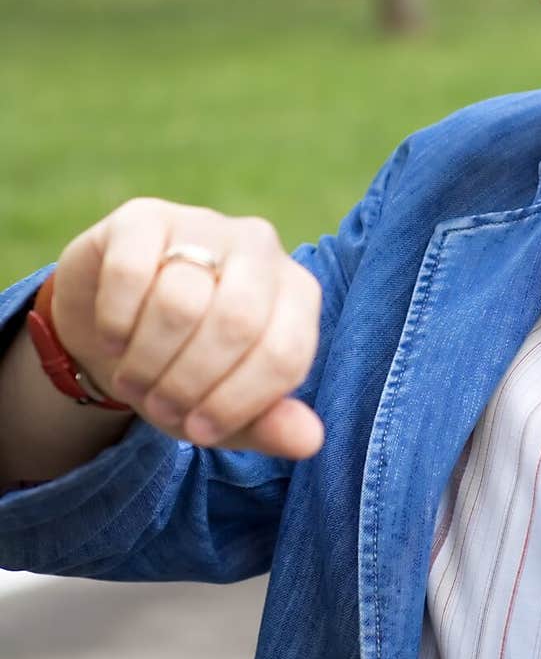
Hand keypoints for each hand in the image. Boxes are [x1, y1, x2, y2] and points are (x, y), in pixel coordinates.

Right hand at [50, 198, 323, 458]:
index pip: (286, 354)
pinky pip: (131, 273)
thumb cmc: (184, 371)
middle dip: (189, 383)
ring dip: (148, 361)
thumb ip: (270, 424)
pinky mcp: (144, 217)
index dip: (237, 405)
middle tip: (160, 407)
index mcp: (296, 294)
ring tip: (135, 382)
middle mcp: (260, 248)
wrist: (113, 330)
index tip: (200, 431)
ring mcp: (203, 224)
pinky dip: (116, 321)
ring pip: (180, 301)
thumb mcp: (226, 410)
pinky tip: (114, 338)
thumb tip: (309, 441)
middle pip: (236, 324)